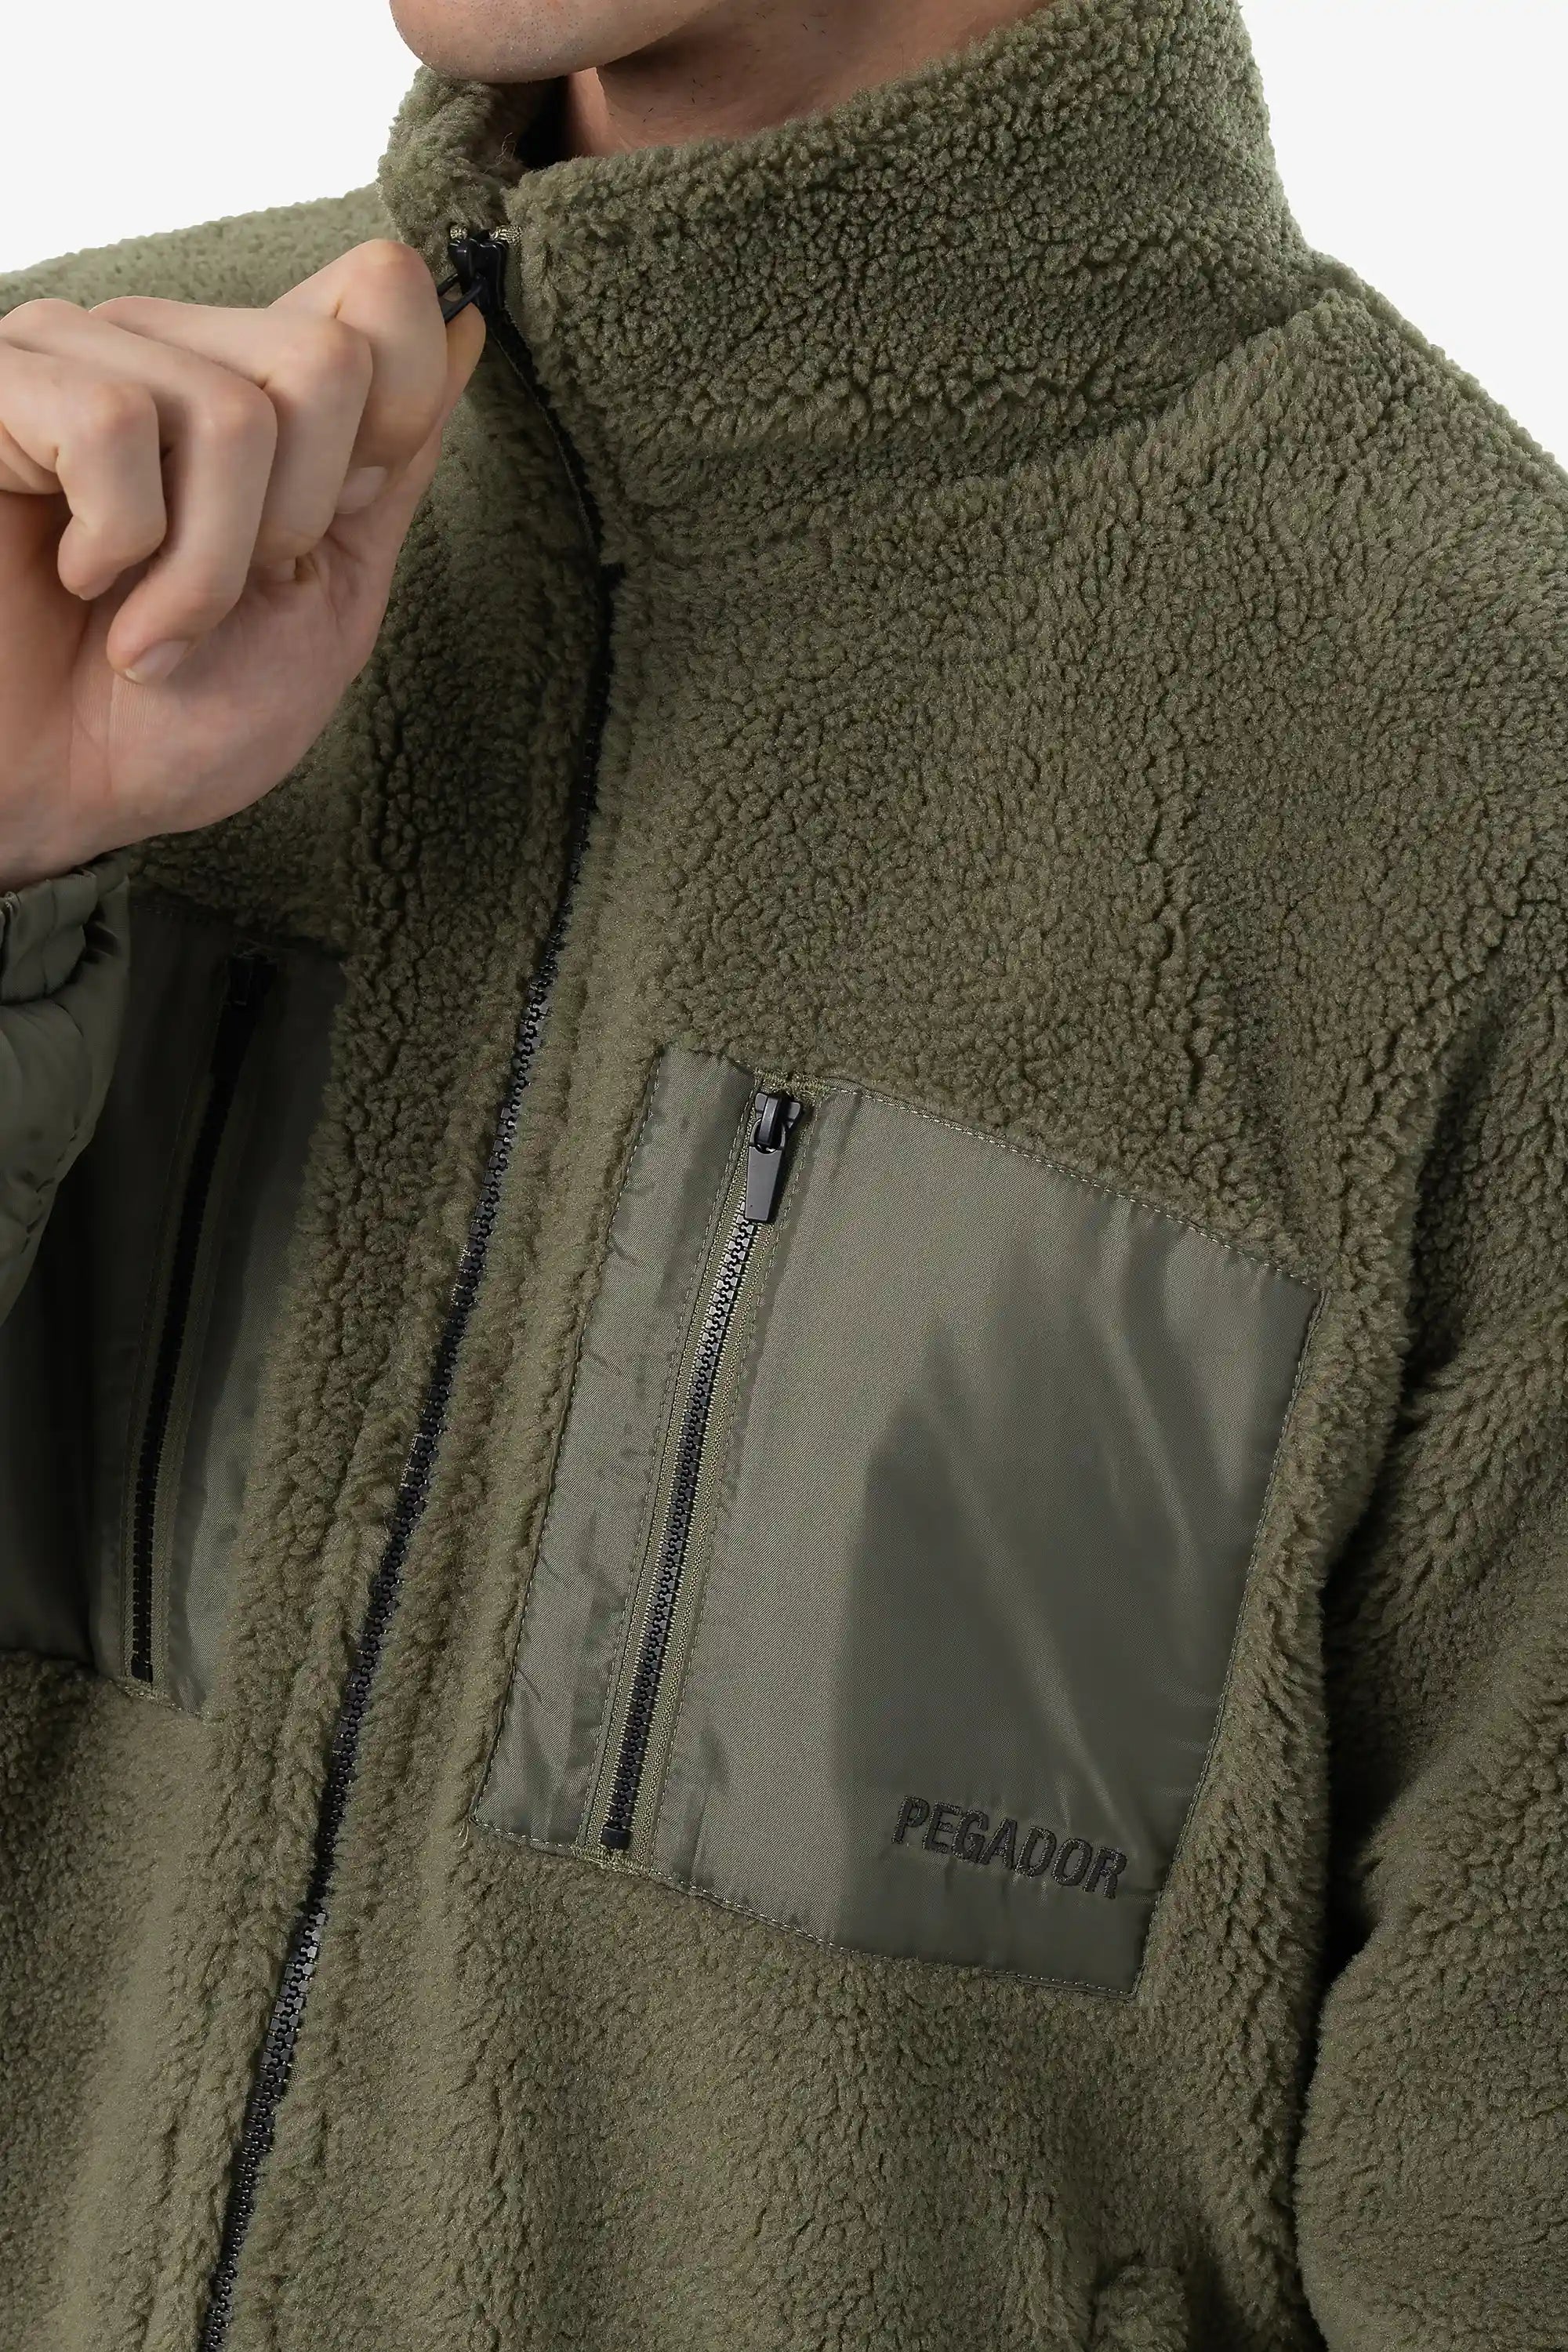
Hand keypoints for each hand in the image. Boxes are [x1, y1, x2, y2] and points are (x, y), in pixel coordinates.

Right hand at [0, 240, 486, 889]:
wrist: (47, 800)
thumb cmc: (170, 722)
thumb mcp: (327, 599)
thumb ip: (391, 468)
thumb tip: (465, 327)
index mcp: (255, 387)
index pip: (381, 290)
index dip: (399, 412)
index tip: (330, 524)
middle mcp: (169, 346)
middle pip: (327, 361)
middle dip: (295, 523)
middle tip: (222, 597)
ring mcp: (76, 353)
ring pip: (234, 411)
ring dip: (204, 568)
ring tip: (148, 624)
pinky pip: (113, 423)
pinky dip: (117, 544)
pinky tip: (75, 579)